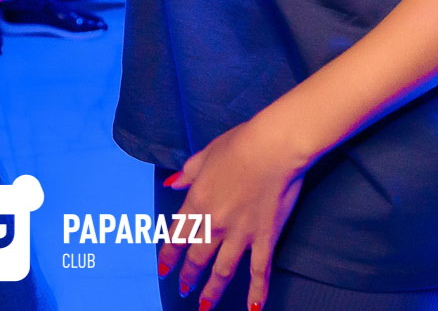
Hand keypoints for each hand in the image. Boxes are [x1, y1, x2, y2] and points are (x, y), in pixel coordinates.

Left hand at [159, 118, 309, 310]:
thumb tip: (172, 183)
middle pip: (197, 258)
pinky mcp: (265, 237)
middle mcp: (215, 223)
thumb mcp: (205, 154)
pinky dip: (257, 291)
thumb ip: (187, 173)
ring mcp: (240, 234)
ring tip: (205, 306)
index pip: (176, 236)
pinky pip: (259, 270)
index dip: (168, 256)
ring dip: (212, 291)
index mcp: (197, 202)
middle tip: (184, 290)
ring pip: (222, 271)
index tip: (163, 270)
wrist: (273, 147)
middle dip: (188, 277)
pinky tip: (253, 308)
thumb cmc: (240, 143)